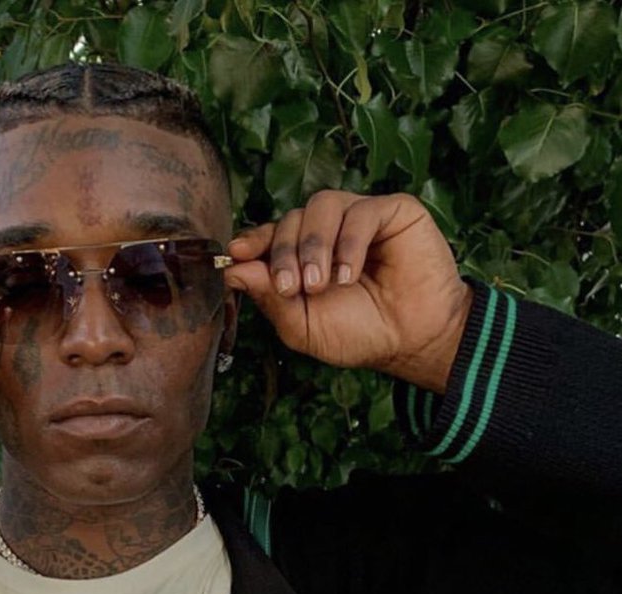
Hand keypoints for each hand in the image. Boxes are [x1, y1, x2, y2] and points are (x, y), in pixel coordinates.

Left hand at [225, 191, 472, 393]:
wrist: (411, 340)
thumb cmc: (359, 334)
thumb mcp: (303, 326)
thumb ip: (270, 298)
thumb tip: (232, 270)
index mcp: (303, 256)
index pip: (271, 235)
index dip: (253, 240)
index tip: (237, 252)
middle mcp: (329, 232)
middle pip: (292, 218)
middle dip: (285, 253)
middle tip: (294, 287)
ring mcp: (359, 218)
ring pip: (322, 205)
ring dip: (314, 245)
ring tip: (321, 284)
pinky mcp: (392, 211)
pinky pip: (361, 211)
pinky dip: (349, 243)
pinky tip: (349, 275)